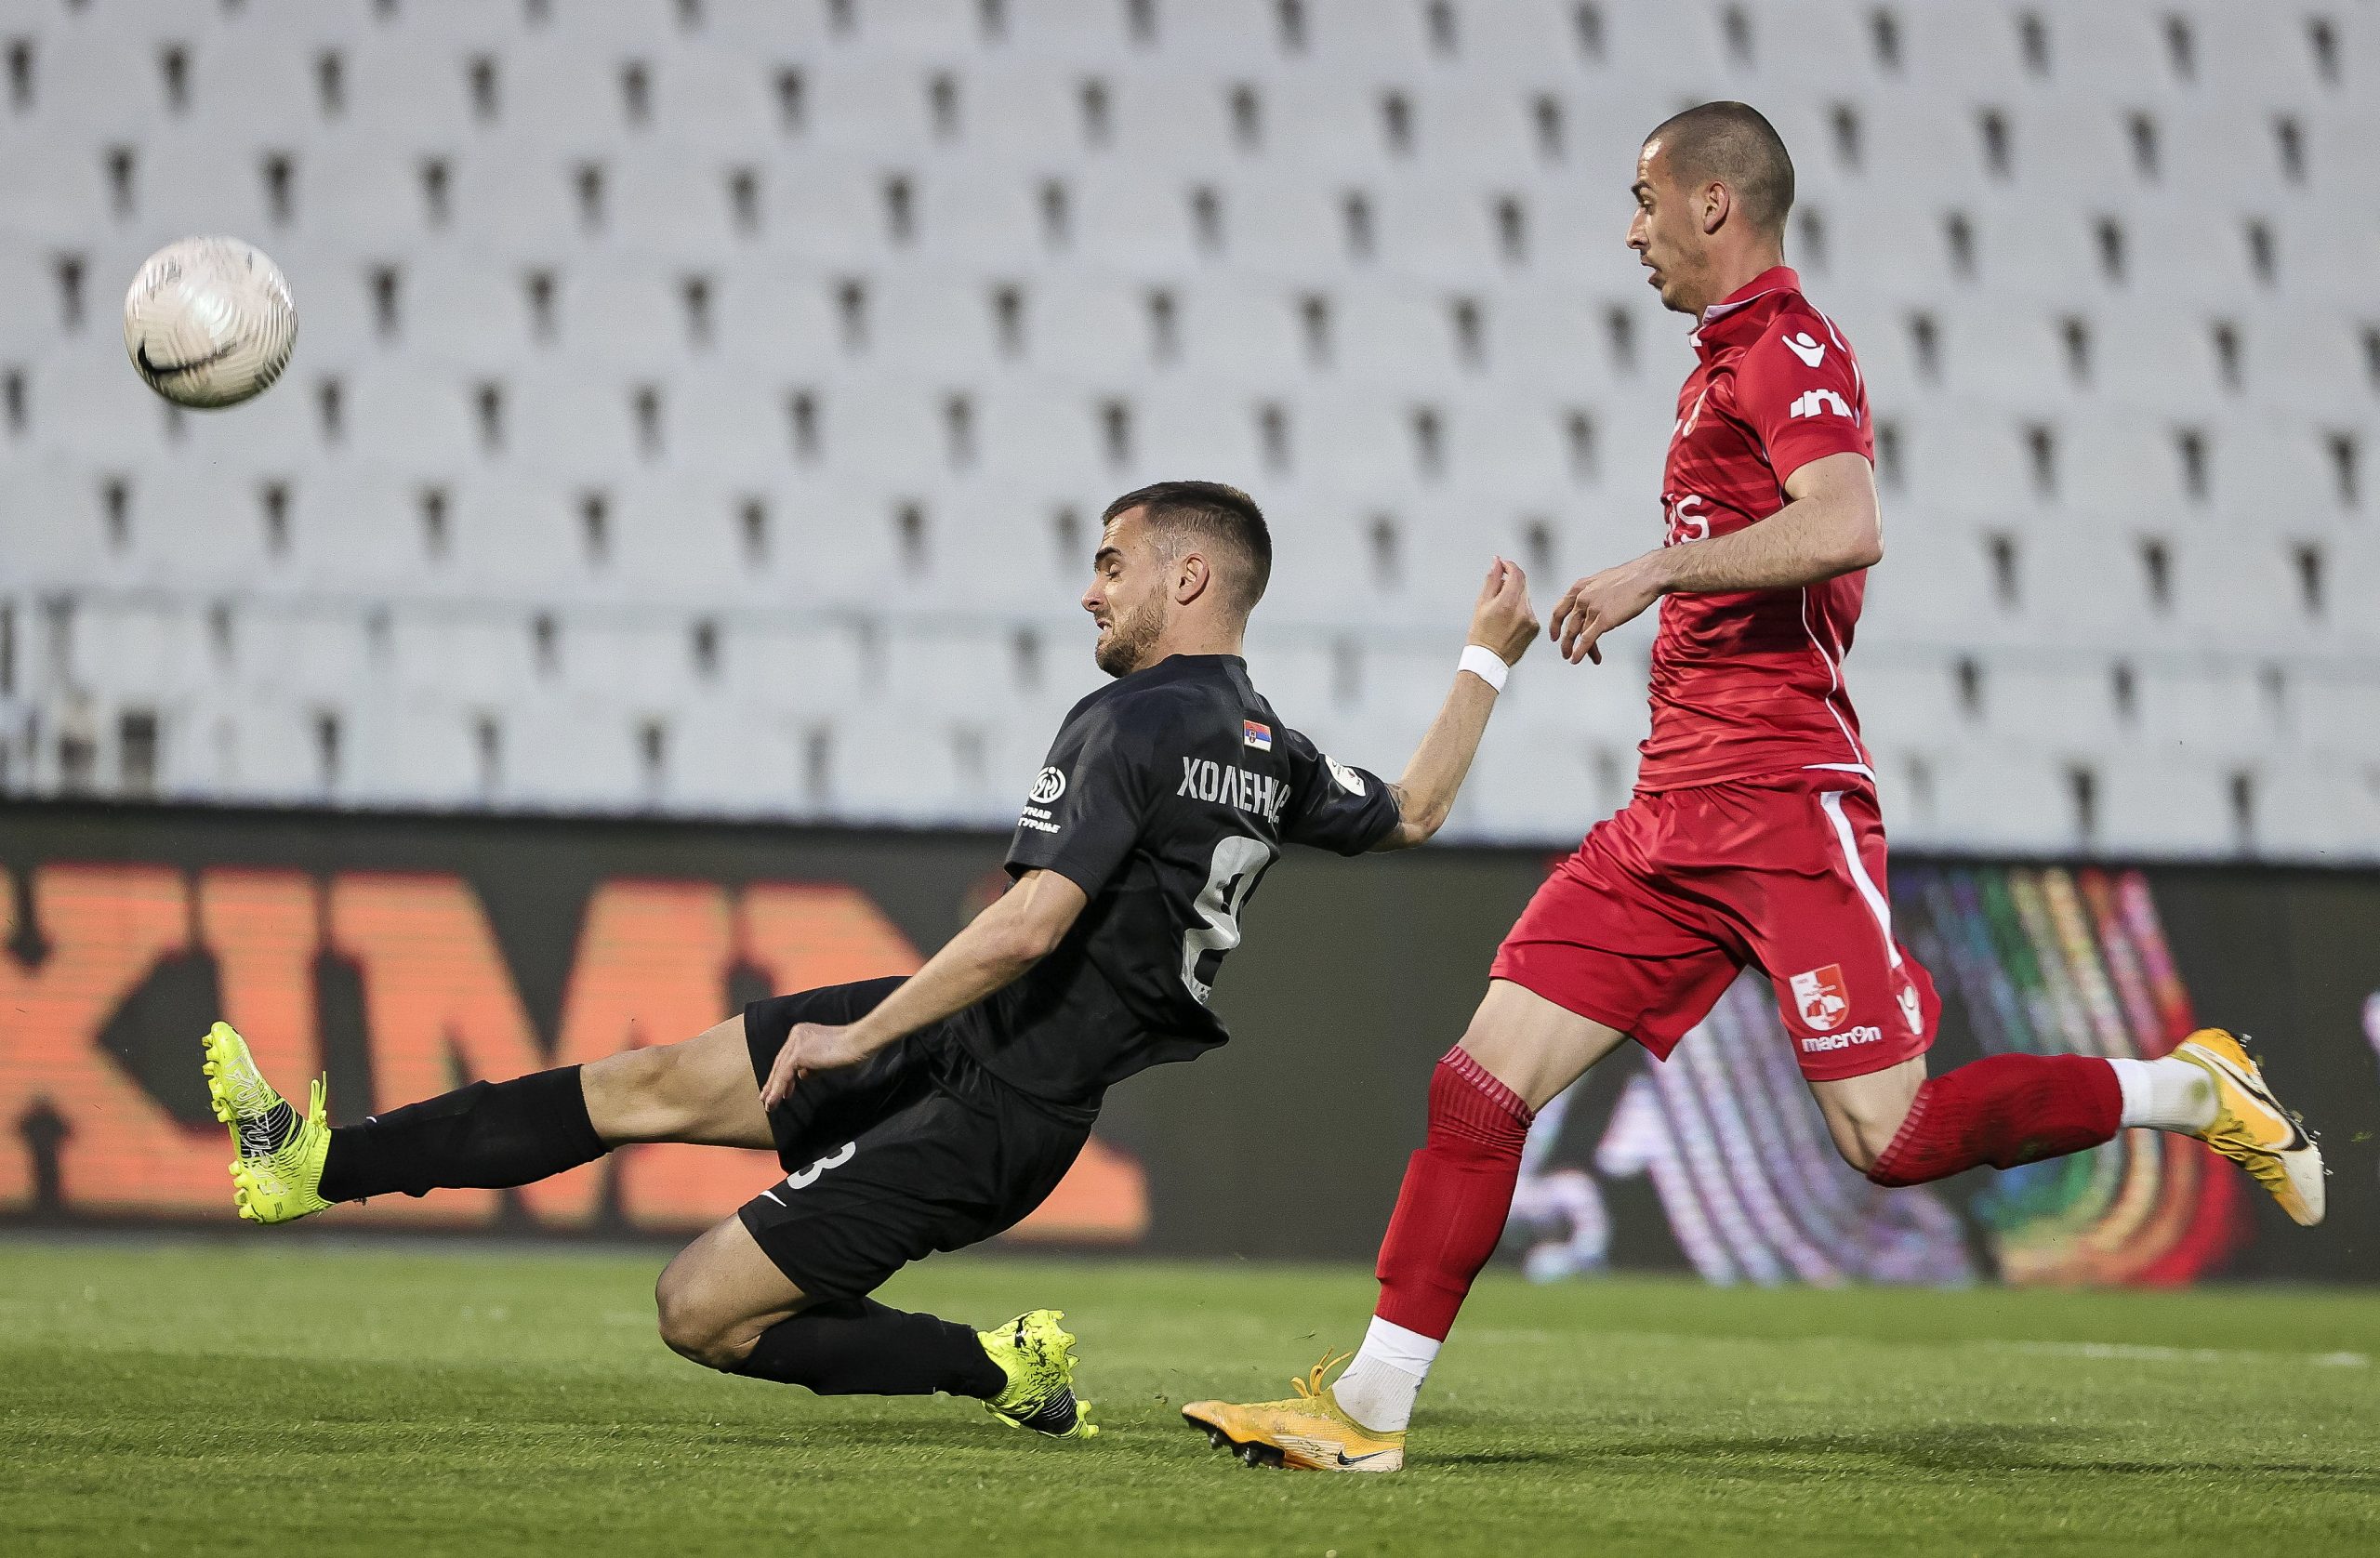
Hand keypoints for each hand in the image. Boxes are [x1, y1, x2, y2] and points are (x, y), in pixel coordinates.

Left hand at [758, 1021, 875, 1109]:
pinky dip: (778, 1090)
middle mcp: (796, 1035)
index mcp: (803, 1033)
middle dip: (773, 1082)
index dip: (783, 1074)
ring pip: (780, 1070)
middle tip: (765, 1098)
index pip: (789, 1057)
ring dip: (773, 1090)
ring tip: (769, 1105)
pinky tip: (774, 1102)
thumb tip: (803, 1075)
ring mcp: (796, 1043)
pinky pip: (784, 1075)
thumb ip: (814, 1067)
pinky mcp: (798, 1053)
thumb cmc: (852, 1050)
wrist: (859, 1043)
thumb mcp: (827, 1061)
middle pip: (781, 1062)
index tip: (783, 1089)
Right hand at [1466, 556, 1538, 666]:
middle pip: (1522, 584)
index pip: (1517, 574)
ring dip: (1515, 597)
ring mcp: (1531, 619)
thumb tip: (1497, 562)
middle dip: (1511, 582)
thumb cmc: (1481, 633)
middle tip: (1497, 590)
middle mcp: (1523, 610)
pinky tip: (1508, 622)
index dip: (1509, 566)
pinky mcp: (1535, 628)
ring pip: (1525, 598)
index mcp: (1508, 602)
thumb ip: (1492, 580)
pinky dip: (1520, 610)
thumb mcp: (1481, 604)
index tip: (1503, 565)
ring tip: (1500, 612)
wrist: (1488, 660)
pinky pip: (1529, 611)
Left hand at [1549, 553, 1667, 664]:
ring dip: (1575, 649)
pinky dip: (1580, 652)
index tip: (1555, 635)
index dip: (1555, 625)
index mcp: (1580, 587)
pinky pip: (1586, 640)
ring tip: (1575, 658)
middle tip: (1565, 651)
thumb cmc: (1630, 578)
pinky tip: (1577, 658)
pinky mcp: (1603, 620)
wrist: (1645, 577)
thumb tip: (1590, 605)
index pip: (1559, 609)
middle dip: (1565, 642)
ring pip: (1578, 634)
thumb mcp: (1601, 581)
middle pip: (1568, 625)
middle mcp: (1582, 598)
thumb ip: (1591, 593)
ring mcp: (1592, 609)